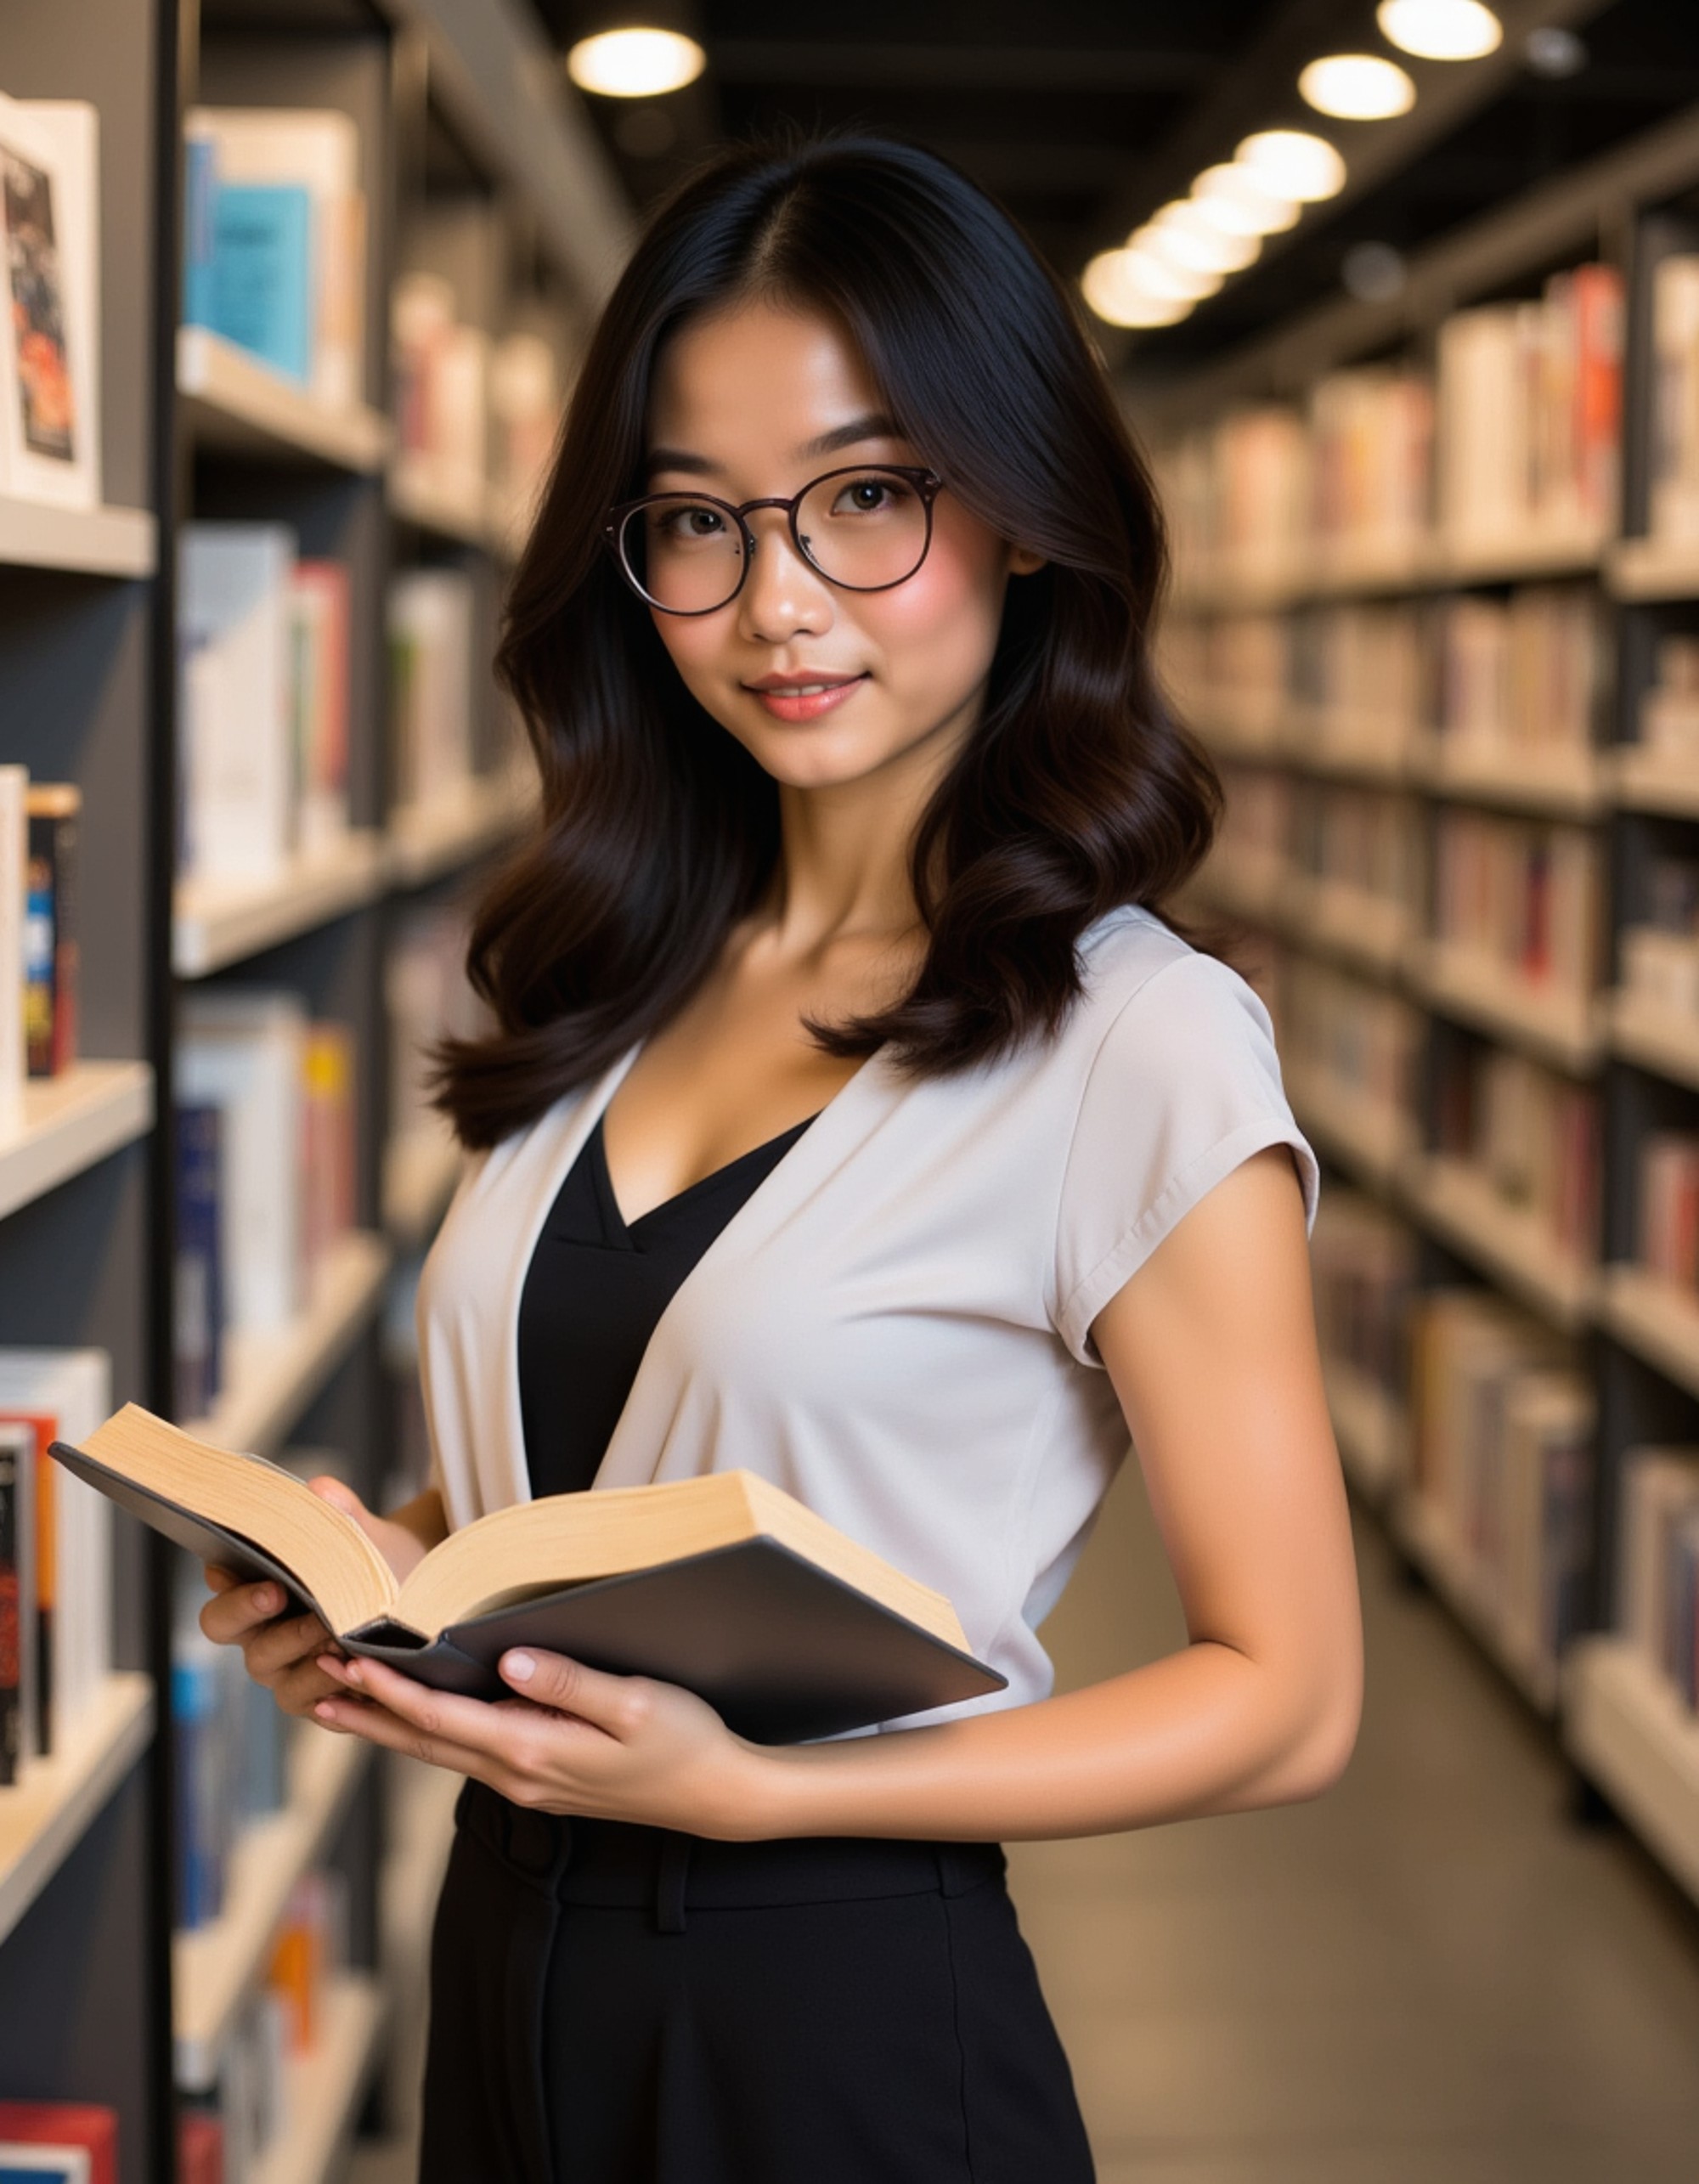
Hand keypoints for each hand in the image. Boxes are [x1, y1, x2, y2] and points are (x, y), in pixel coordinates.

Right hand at [199, 1475, 428, 1721]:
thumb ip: (342, 1513)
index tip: (236, 1563)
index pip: (218, 1581)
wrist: (415, 1599)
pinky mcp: (311, 1700)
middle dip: (246, 1608)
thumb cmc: (376, 1563)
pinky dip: (327, 1686)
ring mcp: (281, 1668)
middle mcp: (256, 1631)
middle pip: (223, 1625)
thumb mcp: (365, 1537)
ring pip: (268, 1667)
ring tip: (332, 1632)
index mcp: (253, 1586)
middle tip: (278, 1592)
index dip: (222, 1576)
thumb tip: (320, 1491)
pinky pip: (308, 1701)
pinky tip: (350, 1670)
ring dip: (297, 1648)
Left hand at [311, 1647, 770, 1838]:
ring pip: (440, 1752)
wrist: (714, 1795)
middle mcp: (518, 1774)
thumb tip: (510, 1662)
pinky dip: (428, 1732)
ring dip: (389, 1724)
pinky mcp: (539, 1777)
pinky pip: (466, 1754)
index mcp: (534, 1751)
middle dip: (369, 1709)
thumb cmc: (684, 1743)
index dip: (392, 1689)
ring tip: (344, 1697)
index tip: (349, 1659)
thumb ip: (572, 1683)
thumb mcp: (638, 1704)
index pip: (443, 1719)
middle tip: (316, 1676)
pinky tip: (416, 1716)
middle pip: (424, 1742)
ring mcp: (526, 1782)